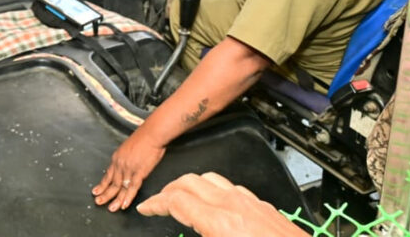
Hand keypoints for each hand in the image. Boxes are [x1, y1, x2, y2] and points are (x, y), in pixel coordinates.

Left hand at [92, 128, 165, 211]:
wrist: (152, 133)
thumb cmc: (144, 138)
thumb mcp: (129, 147)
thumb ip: (126, 158)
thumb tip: (126, 164)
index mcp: (117, 158)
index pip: (108, 174)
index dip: (102, 184)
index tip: (97, 191)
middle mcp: (120, 164)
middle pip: (111, 183)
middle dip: (105, 194)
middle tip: (99, 202)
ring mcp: (129, 168)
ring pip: (120, 187)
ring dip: (115, 200)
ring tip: (111, 208)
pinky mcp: (139, 172)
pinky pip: (132, 187)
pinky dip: (128, 197)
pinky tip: (124, 204)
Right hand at [136, 172, 308, 236]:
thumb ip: (199, 234)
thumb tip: (182, 231)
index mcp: (219, 223)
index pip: (177, 202)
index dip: (156, 203)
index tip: (146, 208)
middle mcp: (233, 206)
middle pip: (190, 182)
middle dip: (169, 190)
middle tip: (159, 203)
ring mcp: (250, 203)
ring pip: (211, 179)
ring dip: (191, 185)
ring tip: (182, 198)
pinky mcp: (263, 207)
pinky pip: (231, 187)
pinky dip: (213, 190)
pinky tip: (214, 204)